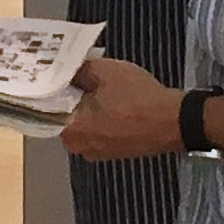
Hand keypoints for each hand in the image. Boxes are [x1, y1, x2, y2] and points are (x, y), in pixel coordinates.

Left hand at [63, 56, 185, 161]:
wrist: (175, 122)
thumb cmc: (137, 97)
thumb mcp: (105, 70)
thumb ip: (79, 69)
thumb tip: (68, 70)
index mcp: (70, 131)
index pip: (48, 106)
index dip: (52, 86)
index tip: (54, 71)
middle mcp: (79, 148)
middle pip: (65, 115)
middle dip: (71, 95)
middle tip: (77, 72)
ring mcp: (97, 153)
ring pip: (84, 123)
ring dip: (88, 105)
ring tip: (98, 82)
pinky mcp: (115, 152)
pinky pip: (100, 130)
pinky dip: (103, 116)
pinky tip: (113, 99)